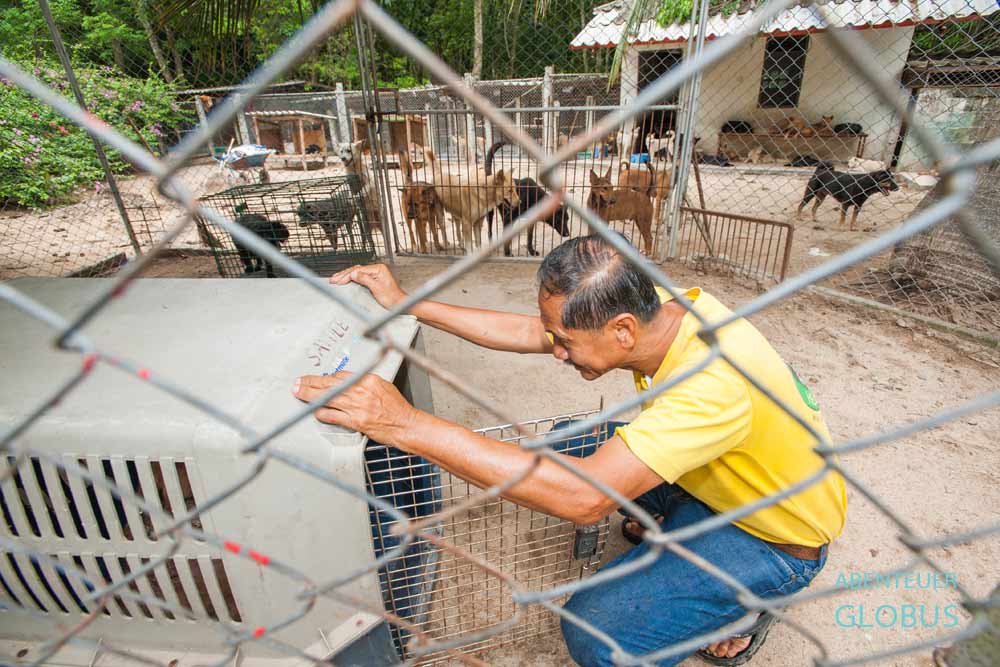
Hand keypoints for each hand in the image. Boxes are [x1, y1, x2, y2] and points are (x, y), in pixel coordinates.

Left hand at [292, 372, 416, 443]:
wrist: (405, 424)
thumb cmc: (396, 407)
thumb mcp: (383, 386)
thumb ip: (365, 383)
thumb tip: (350, 383)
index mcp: (367, 380)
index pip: (340, 376)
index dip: (325, 378)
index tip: (317, 379)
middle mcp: (360, 391)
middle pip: (329, 384)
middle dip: (310, 383)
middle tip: (298, 383)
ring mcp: (357, 407)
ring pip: (327, 398)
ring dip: (309, 396)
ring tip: (299, 394)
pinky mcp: (355, 421)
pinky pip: (333, 416)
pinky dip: (322, 413)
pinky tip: (314, 412)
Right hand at [329, 264, 406, 309]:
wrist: (400, 304)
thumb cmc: (392, 298)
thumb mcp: (377, 289)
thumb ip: (365, 280)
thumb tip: (353, 274)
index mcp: (378, 269)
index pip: (358, 270)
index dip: (346, 275)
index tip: (338, 280)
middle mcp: (377, 269)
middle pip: (356, 270)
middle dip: (343, 275)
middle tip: (333, 280)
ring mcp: (375, 273)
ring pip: (357, 272)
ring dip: (346, 276)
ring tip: (336, 279)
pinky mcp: (374, 279)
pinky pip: (360, 276)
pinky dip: (351, 278)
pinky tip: (345, 279)